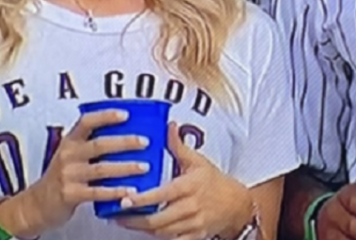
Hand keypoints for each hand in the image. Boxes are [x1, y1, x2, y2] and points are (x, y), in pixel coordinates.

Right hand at [9, 109, 149, 233]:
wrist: (38, 203)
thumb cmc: (63, 175)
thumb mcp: (72, 154)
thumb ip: (92, 145)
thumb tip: (128, 134)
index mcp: (70, 141)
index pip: (87, 122)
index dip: (106, 116)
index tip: (126, 114)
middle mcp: (69, 155)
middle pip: (100, 145)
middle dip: (125, 142)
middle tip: (145, 142)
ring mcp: (69, 175)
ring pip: (102, 169)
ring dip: (126, 167)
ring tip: (144, 166)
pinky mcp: (70, 194)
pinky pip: (97, 192)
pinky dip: (115, 191)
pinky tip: (130, 191)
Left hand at [115, 123, 254, 239]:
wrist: (237, 205)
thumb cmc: (214, 182)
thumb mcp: (198, 161)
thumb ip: (179, 146)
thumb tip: (169, 127)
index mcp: (190, 186)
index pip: (162, 195)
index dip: (142, 200)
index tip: (125, 200)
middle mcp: (191, 207)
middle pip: (158, 219)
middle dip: (135, 220)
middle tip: (117, 215)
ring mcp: (193, 224)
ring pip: (162, 232)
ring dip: (142, 229)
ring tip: (125, 221)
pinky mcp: (194, 236)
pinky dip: (157, 237)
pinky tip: (145, 231)